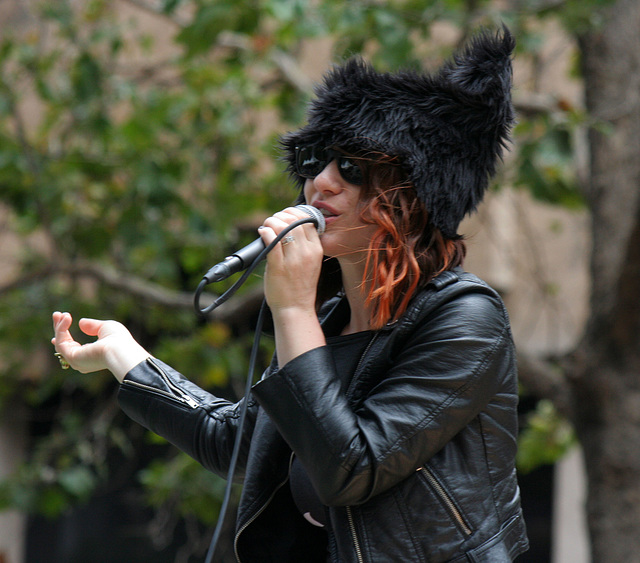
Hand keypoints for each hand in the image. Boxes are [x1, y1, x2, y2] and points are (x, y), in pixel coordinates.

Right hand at [51, 312, 149, 382]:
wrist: (120, 349)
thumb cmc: (118, 339)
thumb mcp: (105, 328)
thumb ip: (93, 326)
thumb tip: (80, 322)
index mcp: (91, 355)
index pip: (73, 348)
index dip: (65, 336)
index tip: (62, 323)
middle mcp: (82, 361)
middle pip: (64, 345)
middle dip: (59, 329)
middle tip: (56, 314)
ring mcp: (76, 361)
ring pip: (61, 343)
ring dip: (59, 327)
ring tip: (59, 313)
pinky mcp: (72, 358)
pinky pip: (61, 342)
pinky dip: (61, 329)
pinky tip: (66, 318)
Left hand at [258, 207, 325, 365]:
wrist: (295, 308)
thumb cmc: (300, 286)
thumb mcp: (311, 263)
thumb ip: (305, 246)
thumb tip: (288, 226)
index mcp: (316, 250)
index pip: (307, 221)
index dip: (294, 213)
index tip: (285, 216)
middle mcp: (306, 253)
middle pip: (294, 221)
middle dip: (280, 216)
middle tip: (272, 220)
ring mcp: (292, 260)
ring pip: (282, 228)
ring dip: (271, 222)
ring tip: (265, 226)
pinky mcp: (277, 267)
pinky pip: (270, 241)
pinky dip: (264, 232)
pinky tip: (262, 232)